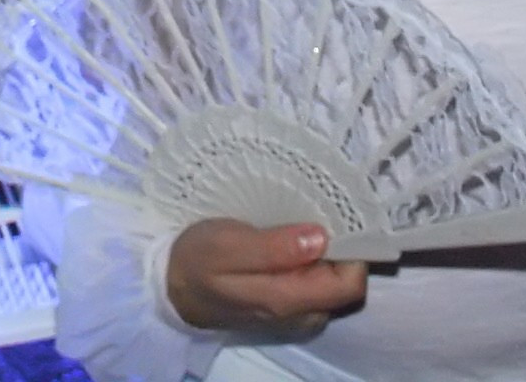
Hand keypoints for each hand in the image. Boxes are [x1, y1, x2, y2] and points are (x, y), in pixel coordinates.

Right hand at [164, 218, 366, 339]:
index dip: (352, 250)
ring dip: (325, 253)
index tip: (339, 216)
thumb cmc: (198, 260)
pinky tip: (290, 239)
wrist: (172, 288)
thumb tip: (321, 238)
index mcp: (287, 300)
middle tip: (318, 211)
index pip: (349, 284)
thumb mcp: (227, 245)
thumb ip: (274, 247)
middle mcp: (301, 314)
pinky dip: (311, 260)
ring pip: (332, 283)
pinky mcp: (288, 305)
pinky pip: (316, 283)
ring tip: (301, 221)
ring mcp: (296, 313)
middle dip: (340, 248)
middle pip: (345, 284)